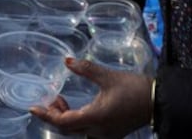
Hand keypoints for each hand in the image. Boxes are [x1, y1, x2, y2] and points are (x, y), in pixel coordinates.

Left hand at [30, 58, 152, 138]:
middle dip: (53, 115)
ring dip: (64, 118)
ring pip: (76, 132)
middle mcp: (98, 131)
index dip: (46, 115)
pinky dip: (76, 120)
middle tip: (47, 100)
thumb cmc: (134, 89)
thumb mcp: (108, 76)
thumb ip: (86, 69)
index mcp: (95, 118)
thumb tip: (67, 61)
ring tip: (60, 100)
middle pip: (66, 130)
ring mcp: (105, 135)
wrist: (158, 101)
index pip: (63, 122)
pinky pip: (86, 131)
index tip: (33, 107)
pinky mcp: (110, 133)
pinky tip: (75, 107)